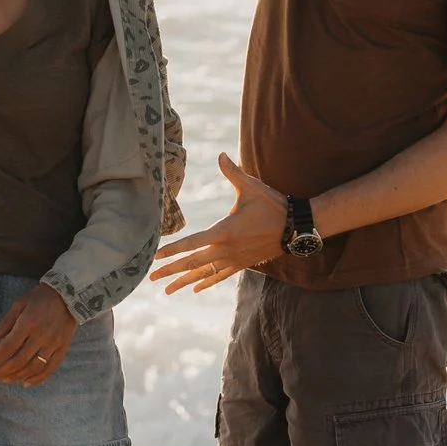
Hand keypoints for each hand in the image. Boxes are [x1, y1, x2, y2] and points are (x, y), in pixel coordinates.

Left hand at [0, 283, 76, 385]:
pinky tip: (26, 383)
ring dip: (17, 376)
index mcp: (28, 323)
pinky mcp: (62, 348)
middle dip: (2, 371)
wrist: (69, 295)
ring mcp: (53, 344)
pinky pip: (50, 368)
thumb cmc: (40, 298)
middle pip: (19, 360)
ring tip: (5, 380)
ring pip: (33, 367)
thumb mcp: (19, 304)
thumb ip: (5, 323)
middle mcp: (41, 336)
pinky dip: (38, 379)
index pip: (7, 347)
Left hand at [150, 152, 285, 293]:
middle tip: (151, 277)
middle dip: (170, 271)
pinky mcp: (242, 264)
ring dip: (184, 282)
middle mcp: (226, 250)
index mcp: (224, 231)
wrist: (295, 227)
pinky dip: (206, 282)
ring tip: (167, 290)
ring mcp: (233, 260)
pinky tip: (194, 289)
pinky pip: (220, 276)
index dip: (172, 250)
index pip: (192, 243)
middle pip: (192, 263)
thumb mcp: (251, 188)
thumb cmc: (272, 205)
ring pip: (203, 273)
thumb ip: (233, 173)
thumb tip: (221, 154)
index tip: (155, 257)